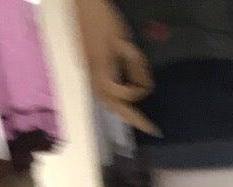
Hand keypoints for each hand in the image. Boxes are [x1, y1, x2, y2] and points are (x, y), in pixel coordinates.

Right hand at [71, 0, 158, 133]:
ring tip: (139, 118)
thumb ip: (134, 66)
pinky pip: (102, 90)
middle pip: (111, 105)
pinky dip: (115, 99)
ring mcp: (88, 71)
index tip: (147, 87)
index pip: (120, 95)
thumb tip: (146, 87)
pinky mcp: (87, 66)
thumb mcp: (124, 41)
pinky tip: (125, 99)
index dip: (136, 94)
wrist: (82, 2)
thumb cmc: (103, 18)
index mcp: (101, 69)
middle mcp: (92, 74)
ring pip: (105, 100)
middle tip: (150, 129)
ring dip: (122, 111)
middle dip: (131, 118)